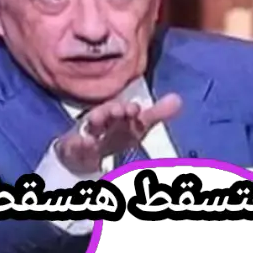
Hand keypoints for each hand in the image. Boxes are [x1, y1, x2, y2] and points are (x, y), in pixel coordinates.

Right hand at [55, 94, 181, 173]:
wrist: (84, 153)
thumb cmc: (114, 135)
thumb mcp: (137, 127)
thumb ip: (157, 114)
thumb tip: (178, 99)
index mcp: (119, 116)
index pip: (125, 110)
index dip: (130, 111)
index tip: (135, 110)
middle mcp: (103, 121)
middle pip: (106, 113)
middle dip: (111, 110)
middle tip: (118, 110)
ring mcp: (87, 133)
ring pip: (91, 127)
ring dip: (95, 120)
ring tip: (96, 119)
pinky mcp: (74, 147)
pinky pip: (75, 145)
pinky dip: (80, 143)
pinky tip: (86, 142)